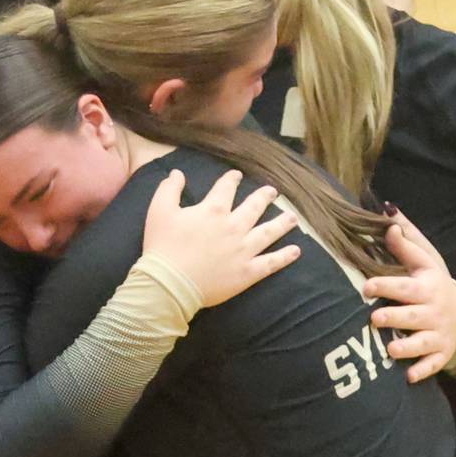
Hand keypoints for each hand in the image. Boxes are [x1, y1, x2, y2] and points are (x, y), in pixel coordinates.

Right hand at [144, 169, 300, 306]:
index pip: (226, 188)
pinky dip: (284, 257)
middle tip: (272, 192)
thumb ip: (170, 189)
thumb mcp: (159, 210)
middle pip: (254, 207)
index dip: (232, 180)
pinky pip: (271, 263)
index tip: (237, 176)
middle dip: (264, 197)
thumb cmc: (162, 246)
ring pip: (268, 232)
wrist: (169, 283)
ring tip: (292, 218)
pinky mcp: (247, 272)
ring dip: (282, 223)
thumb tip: (177, 173)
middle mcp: (233, 227)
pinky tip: (296, 251)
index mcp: (213, 210)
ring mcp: (243, 250)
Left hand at [365, 210, 455, 383]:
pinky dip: (421, 371)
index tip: (366, 286)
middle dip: (395, 317)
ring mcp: (438, 334)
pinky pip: (432, 365)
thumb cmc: (430, 281)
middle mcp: (433, 310)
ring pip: (422, 343)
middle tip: (375, 319)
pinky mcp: (440, 353)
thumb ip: (405, 238)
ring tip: (390, 349)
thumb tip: (386, 212)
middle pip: (413, 315)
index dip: (385, 285)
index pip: (405, 285)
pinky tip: (407, 377)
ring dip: (406, 347)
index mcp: (427, 285)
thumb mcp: (424, 259)